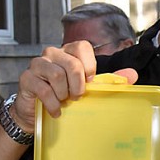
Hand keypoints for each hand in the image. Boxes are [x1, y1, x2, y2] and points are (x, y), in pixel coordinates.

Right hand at [11, 40, 137, 133]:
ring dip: (64, 94)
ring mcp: (38, 64)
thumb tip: (132, 75)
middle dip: (78, 85)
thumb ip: (109, 80)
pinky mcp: (27, 79)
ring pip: (57, 75)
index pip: (82, 46)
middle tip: (77, 96)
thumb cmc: (64, 96)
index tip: (90, 81)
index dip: (89, 65)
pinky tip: (56, 111)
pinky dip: (54, 104)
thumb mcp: (87, 87)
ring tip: (64, 102)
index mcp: (68, 51)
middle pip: (72, 64)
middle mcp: (52, 54)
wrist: (38, 112)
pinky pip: (44, 90)